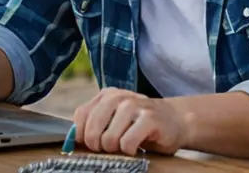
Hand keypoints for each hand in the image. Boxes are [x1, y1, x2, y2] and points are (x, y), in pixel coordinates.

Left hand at [73, 88, 189, 155]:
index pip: (80, 116)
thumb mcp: (114, 118)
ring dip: (117, 149)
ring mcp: (134, 106)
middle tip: (112, 146)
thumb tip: (72, 139)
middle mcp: (118, 97)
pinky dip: (130, 151)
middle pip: (92, 130)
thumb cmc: (140, 124)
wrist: (175, 120)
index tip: (93, 143)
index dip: (82, 136)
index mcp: (106, 95)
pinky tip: (137, 146)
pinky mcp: (149, 119)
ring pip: (109, 139)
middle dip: (99, 146)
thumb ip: (94, 123)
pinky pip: (127, 143)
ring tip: (127, 144)